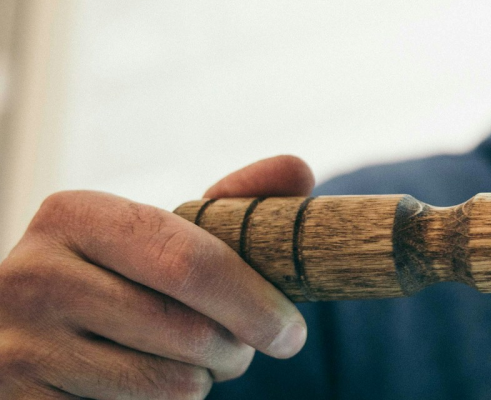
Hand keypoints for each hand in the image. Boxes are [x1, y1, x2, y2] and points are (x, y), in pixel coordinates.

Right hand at [0, 155, 314, 398]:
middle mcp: (33, 276)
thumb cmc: (117, 278)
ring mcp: (20, 346)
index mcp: (74, 216)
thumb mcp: (160, 233)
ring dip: (198, 381)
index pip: (192, 264)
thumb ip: (232, 204)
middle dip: (236, 351)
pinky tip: (134, 383)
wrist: (23, 332)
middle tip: (239, 350)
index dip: (256, 304)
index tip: (292, 333)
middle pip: (191, 332)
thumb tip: (297, 171)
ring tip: (178, 359)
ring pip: (170, 384)